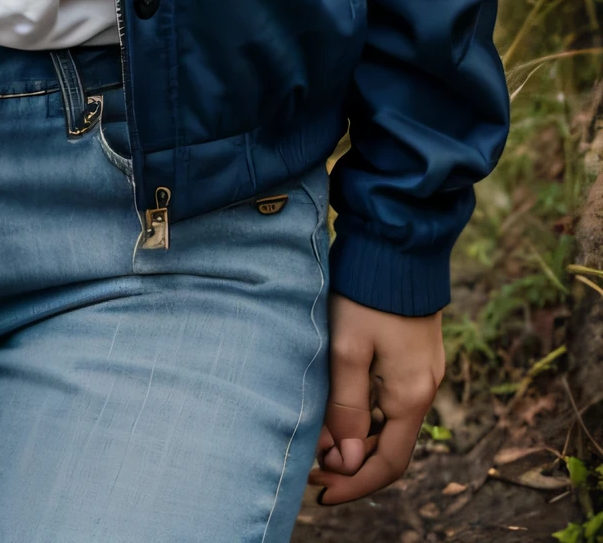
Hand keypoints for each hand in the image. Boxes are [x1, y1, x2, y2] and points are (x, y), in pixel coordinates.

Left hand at [310, 294, 444, 504]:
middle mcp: (424, 387)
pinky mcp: (413, 352)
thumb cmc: (367, 293)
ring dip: (358, 439)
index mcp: (412, 395)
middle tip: (311, 467)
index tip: (321, 492)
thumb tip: (347, 461)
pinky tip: (339, 407)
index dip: (356, 483)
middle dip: (352, 463)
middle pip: (391, 446)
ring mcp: (422, 369)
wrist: (397, 244)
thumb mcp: (348, 349)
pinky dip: (367, 414)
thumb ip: (347, 407)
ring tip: (319, 440)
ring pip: (391, 423)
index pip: (389, 463)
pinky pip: (392, 399)